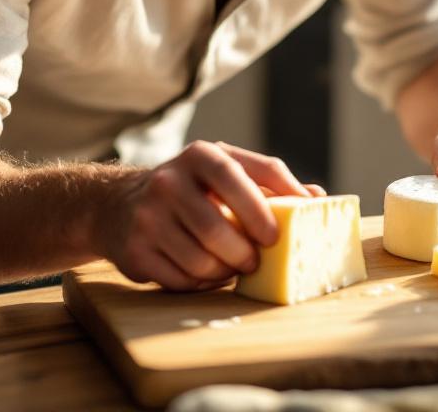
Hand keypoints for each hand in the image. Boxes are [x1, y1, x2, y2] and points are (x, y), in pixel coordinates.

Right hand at [96, 141, 324, 290]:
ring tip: (232, 267)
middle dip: (245, 252)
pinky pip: (181, 280)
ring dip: (224, 271)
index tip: (279, 235)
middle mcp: (170, 181)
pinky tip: (205, 272)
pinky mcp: (134, 251)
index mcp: (201, 155)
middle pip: (218, 228)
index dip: (263, 209)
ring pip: (201, 259)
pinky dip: (200, 282)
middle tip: (256, 262)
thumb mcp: (226, 172)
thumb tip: (320, 200)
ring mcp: (148, 216)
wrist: (117, 204)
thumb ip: (270, 183)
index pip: (240, 177)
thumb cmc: (192, 189)